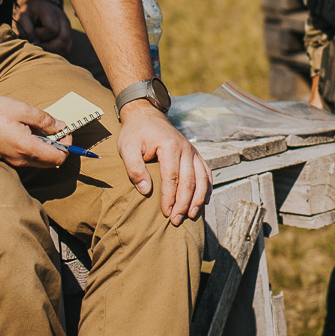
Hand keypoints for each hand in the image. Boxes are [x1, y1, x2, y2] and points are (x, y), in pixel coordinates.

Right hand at [0, 94, 62, 168]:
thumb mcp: (22, 109)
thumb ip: (44, 120)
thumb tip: (60, 127)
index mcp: (26, 147)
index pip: (59, 158)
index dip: (67, 145)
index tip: (64, 131)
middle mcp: (21, 159)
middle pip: (51, 162)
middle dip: (59, 147)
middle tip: (54, 129)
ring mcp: (13, 160)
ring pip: (40, 161)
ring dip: (46, 147)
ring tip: (39, 128)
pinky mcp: (6, 157)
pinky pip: (28, 157)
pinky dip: (35, 147)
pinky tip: (27, 131)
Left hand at [13, 0, 71, 52]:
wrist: (38, 5)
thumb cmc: (29, 13)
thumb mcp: (22, 17)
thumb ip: (27, 30)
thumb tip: (36, 44)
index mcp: (51, 11)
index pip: (52, 29)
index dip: (41, 35)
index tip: (34, 31)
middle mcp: (63, 19)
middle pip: (64, 38)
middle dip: (49, 47)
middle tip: (38, 44)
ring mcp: (68, 27)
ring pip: (67, 46)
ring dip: (54, 51)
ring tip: (43, 46)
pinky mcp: (69, 34)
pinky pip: (67, 49)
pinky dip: (57, 52)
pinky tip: (49, 49)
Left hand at [118, 102, 209, 223]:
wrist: (146, 115)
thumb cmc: (135, 133)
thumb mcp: (127, 148)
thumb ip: (134, 169)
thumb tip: (146, 191)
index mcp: (170, 146)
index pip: (172, 178)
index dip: (170, 198)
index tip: (166, 213)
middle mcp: (186, 149)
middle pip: (189, 181)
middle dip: (184, 203)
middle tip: (177, 220)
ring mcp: (192, 151)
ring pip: (202, 178)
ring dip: (198, 199)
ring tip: (192, 215)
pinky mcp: (195, 154)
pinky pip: (206, 172)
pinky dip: (207, 187)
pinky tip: (204, 201)